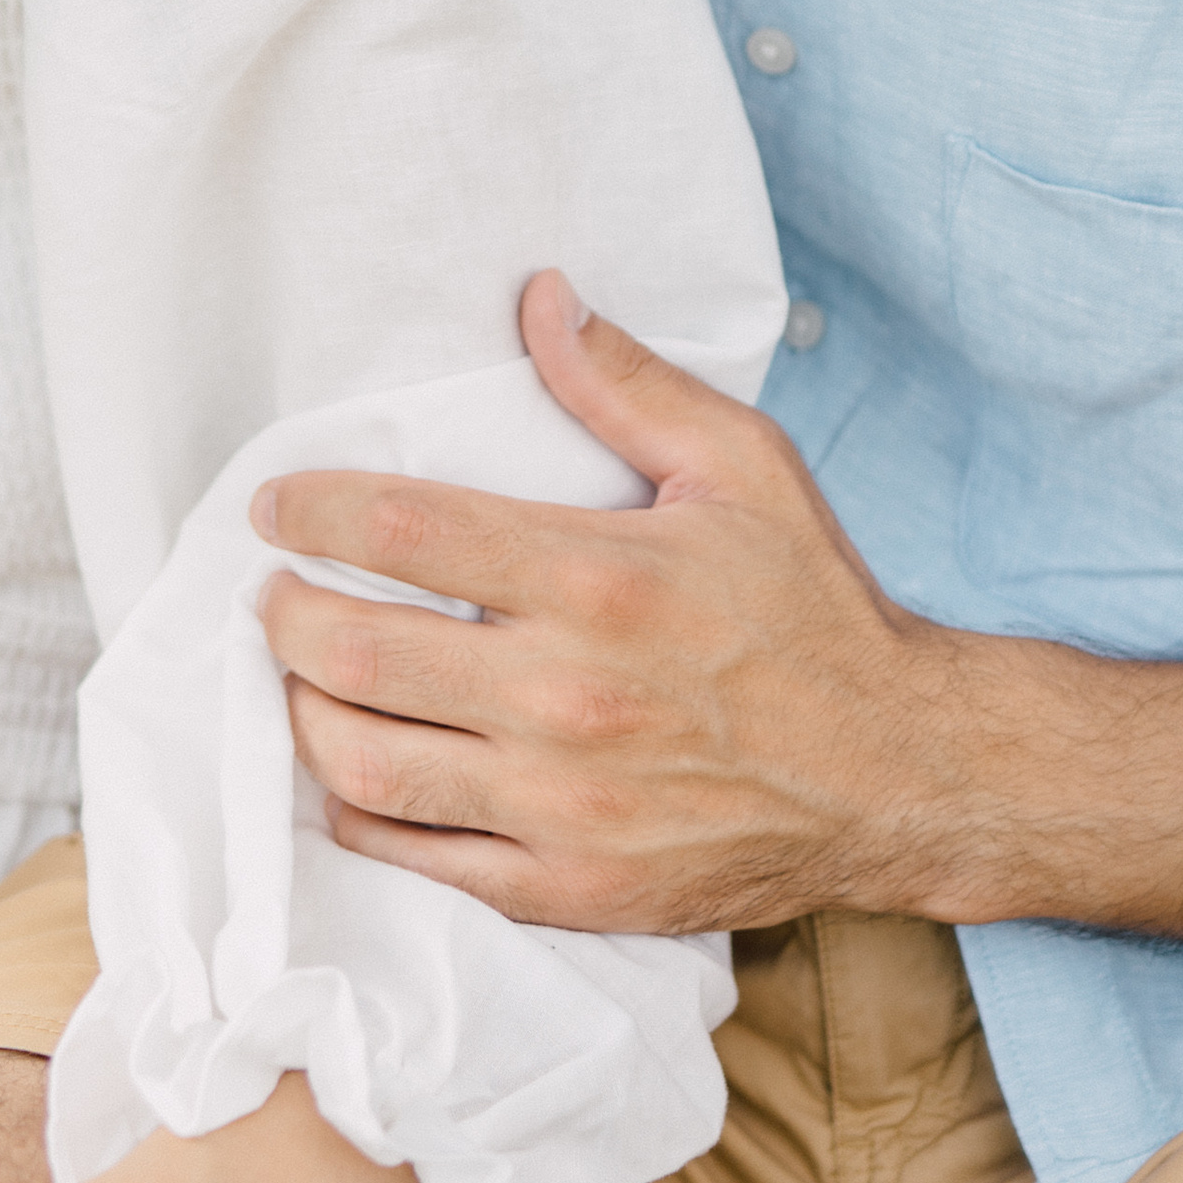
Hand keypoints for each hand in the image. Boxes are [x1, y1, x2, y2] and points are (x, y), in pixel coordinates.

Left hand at [260, 272, 1031, 936]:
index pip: (399, 531)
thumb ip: (626, 381)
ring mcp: (563, 805)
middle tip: (277, 589)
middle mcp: (568, 698)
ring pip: (361, 764)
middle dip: (284, 614)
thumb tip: (539, 296)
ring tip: (305, 673)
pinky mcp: (569, 886)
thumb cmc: (816, 610)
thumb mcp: (743, 466)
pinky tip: (355, 764)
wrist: (905, 775)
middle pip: (352, 653)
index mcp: (599, 581)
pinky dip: (356, 811)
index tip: (277, 504)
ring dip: (303, 711)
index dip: (310, 510)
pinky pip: (414, 858)